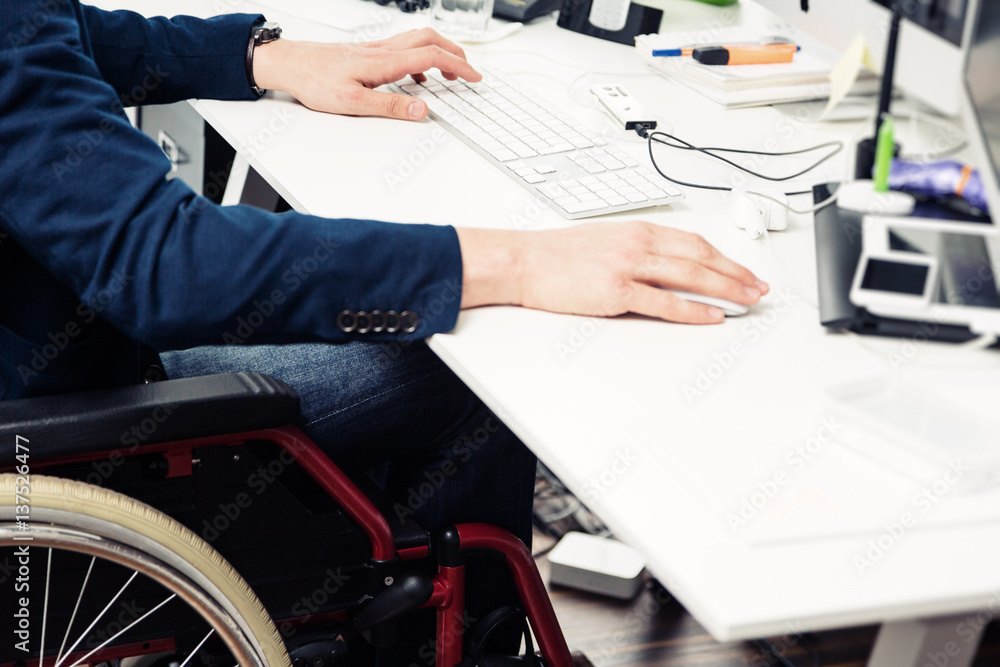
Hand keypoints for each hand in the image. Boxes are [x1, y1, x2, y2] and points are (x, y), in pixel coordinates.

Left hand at [252, 28, 479, 119]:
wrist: (289, 64)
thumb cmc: (314, 81)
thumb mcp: (353, 103)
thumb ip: (390, 106)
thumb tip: (422, 109)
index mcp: (384, 62)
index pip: (432, 56)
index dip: (458, 66)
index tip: (475, 78)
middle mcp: (382, 51)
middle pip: (430, 39)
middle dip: (455, 53)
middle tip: (469, 71)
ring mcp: (375, 49)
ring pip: (417, 40)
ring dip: (439, 52)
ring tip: (449, 73)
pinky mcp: (367, 53)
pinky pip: (402, 48)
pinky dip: (419, 57)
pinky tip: (416, 77)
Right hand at [456, 222, 768, 323]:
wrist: (524, 260)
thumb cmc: (556, 255)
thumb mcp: (604, 241)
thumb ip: (637, 251)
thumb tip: (664, 268)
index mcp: (638, 230)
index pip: (694, 242)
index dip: (726, 257)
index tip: (744, 270)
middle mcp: (639, 244)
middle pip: (701, 257)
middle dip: (736, 274)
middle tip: (760, 288)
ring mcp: (628, 266)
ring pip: (691, 276)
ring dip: (726, 289)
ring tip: (747, 301)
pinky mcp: (616, 290)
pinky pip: (664, 301)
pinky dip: (693, 309)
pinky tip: (712, 316)